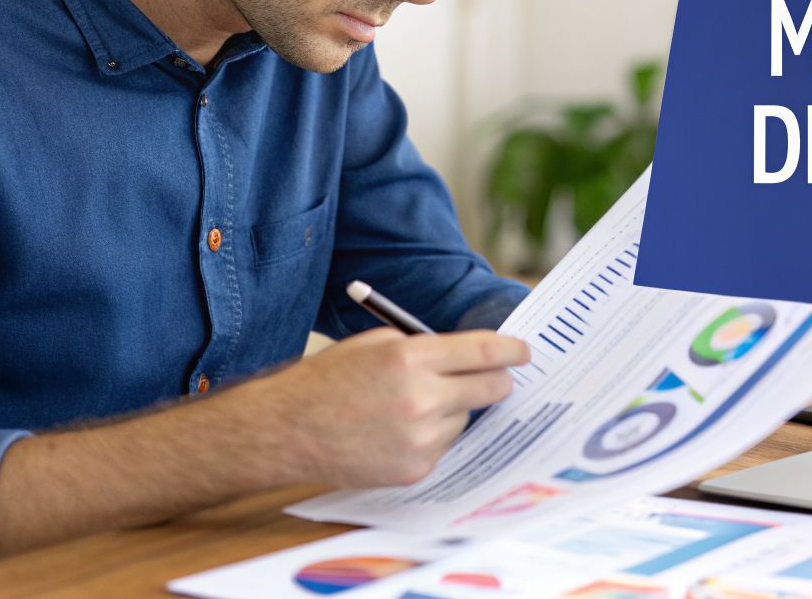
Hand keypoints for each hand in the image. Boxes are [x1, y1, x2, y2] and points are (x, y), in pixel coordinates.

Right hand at [250, 328, 528, 487]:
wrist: (287, 430)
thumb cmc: (329, 380)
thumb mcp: (375, 343)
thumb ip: (424, 346)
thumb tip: (473, 353)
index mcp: (410, 358)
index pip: (483, 351)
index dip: (510, 350)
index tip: (523, 351)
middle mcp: (420, 398)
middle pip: (489, 388)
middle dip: (496, 380)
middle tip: (495, 378)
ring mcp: (418, 438)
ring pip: (465, 417)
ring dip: (454, 409)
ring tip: (414, 406)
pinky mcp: (414, 468)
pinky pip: (444, 445)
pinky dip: (432, 436)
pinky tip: (399, 430)